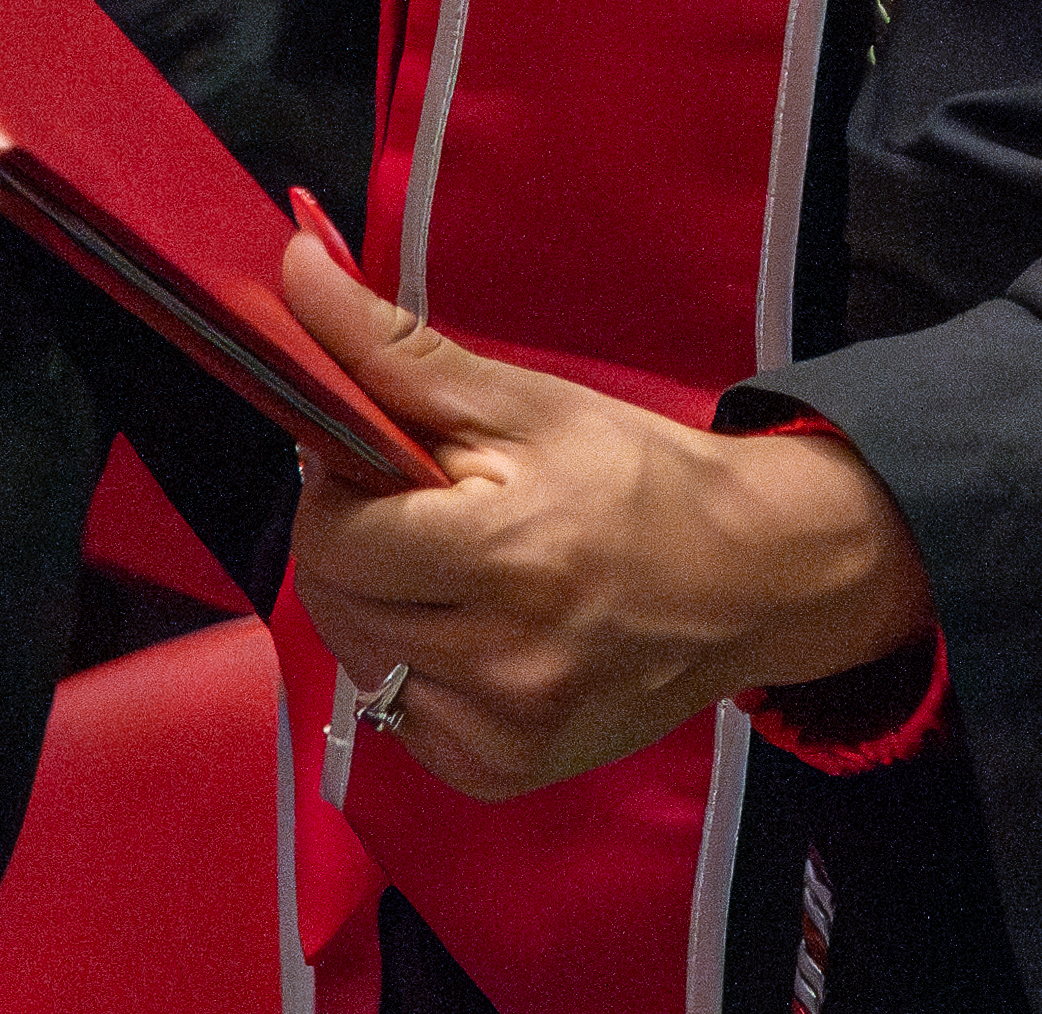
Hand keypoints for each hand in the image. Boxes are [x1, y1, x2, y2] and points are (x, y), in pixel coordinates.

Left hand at [276, 234, 928, 794]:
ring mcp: (504, 733)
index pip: (338, 541)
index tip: (385, 467)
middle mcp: (505, 663)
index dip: (341, 493)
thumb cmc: (633, 477)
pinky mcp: (503, 774)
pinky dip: (413, 670)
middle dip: (355, 547)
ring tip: (453, 571)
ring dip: (379, 609)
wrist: (748, 579)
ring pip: (360, 662)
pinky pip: (399, 719)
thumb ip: (393, 349)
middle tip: (424, 514)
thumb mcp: (523, 401)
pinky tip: (470, 633)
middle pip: (337, 603)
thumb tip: (294, 268)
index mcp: (512, 557)